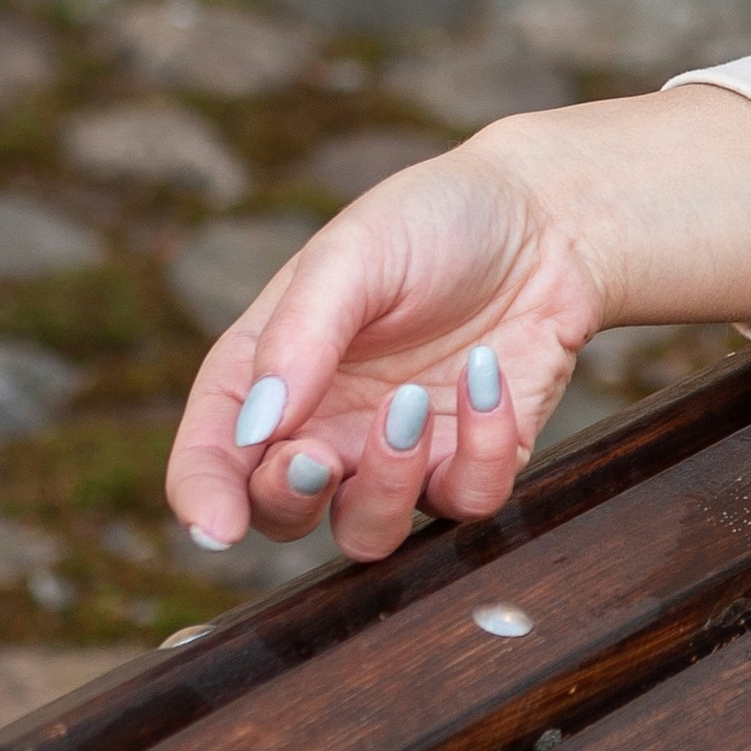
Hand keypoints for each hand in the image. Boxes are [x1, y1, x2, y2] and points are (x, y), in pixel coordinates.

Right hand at [164, 130, 605, 566]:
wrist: (549, 217)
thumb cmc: (432, 221)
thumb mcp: (354, 253)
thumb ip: (300, 335)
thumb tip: (259, 426)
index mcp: (269, 373)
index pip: (213, 456)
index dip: (201, 500)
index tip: (215, 530)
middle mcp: (326, 426)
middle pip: (280, 513)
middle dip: (289, 500)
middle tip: (318, 458)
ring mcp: (400, 454)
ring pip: (369, 532)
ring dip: (385, 485)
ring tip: (410, 405)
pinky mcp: (474, 462)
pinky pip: (467, 500)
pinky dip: (481, 451)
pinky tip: (487, 375)